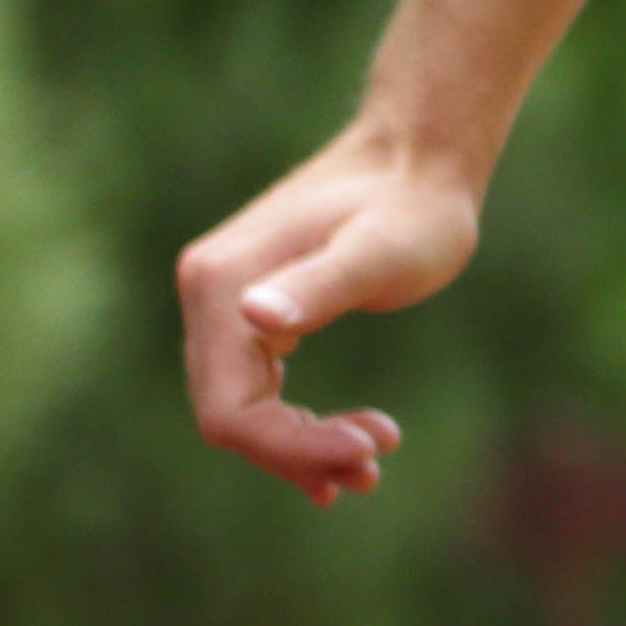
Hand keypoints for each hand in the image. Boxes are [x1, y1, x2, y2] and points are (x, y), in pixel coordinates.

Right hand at [176, 133, 480, 504]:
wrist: (417, 156)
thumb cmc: (413, 206)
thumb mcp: (382, 251)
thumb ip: (323, 284)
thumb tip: (257, 318)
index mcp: (222, 287)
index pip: (230, 408)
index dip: (291, 447)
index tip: (370, 453)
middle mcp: (208, 294)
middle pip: (227, 414)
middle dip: (298, 452)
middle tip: (375, 469)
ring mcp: (225, 300)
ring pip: (240, 405)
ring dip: (300, 445)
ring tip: (371, 465)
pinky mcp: (251, 306)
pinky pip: (255, 385)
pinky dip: (294, 423)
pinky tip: (342, 446)